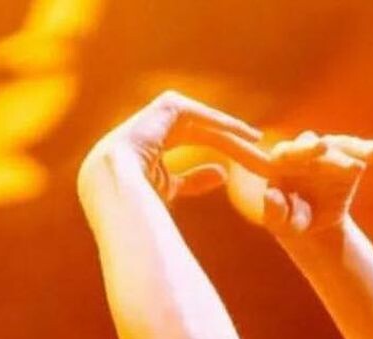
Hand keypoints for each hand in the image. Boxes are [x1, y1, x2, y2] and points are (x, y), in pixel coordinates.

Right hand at [78, 90, 267, 207]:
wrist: (114, 185)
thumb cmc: (133, 198)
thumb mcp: (170, 189)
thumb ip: (194, 180)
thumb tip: (223, 174)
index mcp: (150, 143)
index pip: (191, 141)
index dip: (219, 149)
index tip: (243, 159)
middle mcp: (155, 123)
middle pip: (202, 130)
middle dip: (230, 139)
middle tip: (257, 145)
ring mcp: (159, 112)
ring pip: (204, 121)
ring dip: (230, 130)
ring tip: (255, 138)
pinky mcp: (168, 106)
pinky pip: (201, 116)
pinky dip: (222, 124)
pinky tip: (242, 133)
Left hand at [220, 129, 372, 236]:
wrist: (311, 223)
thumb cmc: (289, 220)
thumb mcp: (280, 223)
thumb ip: (275, 212)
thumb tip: (273, 197)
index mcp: (284, 160)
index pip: (293, 151)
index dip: (306, 149)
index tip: (321, 148)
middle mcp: (308, 150)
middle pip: (323, 148)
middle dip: (338, 156)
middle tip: (355, 164)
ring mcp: (331, 152)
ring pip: (347, 148)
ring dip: (363, 151)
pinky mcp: (350, 159)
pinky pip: (368, 154)